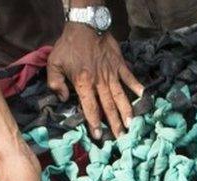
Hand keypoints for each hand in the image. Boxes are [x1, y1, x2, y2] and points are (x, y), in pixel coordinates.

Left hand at [47, 23, 144, 137]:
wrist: (84, 25)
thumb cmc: (68, 46)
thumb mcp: (54, 64)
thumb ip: (56, 83)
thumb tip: (63, 99)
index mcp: (83, 83)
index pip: (90, 108)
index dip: (94, 123)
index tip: (98, 136)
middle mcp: (99, 82)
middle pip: (108, 107)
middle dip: (114, 124)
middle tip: (121, 138)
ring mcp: (111, 73)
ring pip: (120, 96)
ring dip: (127, 111)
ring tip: (132, 124)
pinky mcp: (119, 65)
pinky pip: (129, 77)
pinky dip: (136, 86)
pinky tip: (143, 96)